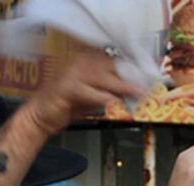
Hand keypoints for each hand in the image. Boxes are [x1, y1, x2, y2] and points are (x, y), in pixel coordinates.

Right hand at [23, 52, 143, 134]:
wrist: (42, 116)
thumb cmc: (68, 105)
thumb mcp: (96, 97)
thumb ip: (114, 92)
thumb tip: (137, 92)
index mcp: (88, 62)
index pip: (116, 61)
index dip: (134, 69)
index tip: (151, 77)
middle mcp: (81, 63)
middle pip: (112, 67)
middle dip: (132, 77)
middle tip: (149, 86)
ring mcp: (73, 74)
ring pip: (103, 78)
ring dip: (122, 87)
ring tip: (138, 94)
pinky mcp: (67, 87)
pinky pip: (90, 92)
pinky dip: (103, 98)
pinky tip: (114, 103)